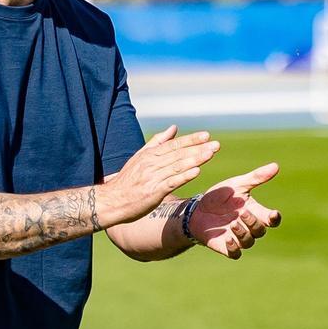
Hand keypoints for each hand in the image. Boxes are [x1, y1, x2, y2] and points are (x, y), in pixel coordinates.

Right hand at [101, 125, 219, 225]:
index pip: (174, 144)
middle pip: (178, 154)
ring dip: (195, 159)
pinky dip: (184, 176)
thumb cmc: (127, 181)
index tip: (206, 136)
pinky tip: (196, 171)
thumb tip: (174, 128)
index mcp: (150, 155)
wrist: (111, 201)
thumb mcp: (140, 157)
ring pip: (177, 166)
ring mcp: (152, 177)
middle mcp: (151, 164)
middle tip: (216, 145)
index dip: (191, 140)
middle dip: (198, 148)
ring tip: (210, 154)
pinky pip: (171, 182)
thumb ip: (157, 142)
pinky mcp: (153, 192)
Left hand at [188, 163, 281, 259]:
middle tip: (243, 213)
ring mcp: (238, 238)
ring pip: (249, 242)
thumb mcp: (237, 184)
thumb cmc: (220, 197)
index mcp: (255, 212)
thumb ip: (256, 177)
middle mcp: (249, 227)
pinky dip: (234, 248)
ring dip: (244, 233)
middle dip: (253, 223)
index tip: (273, 214)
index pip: (271, 219)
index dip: (274, 218)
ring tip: (234, 223)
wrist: (196, 209)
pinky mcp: (226, 247)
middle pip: (260, 231)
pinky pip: (235, 254)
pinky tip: (228, 239)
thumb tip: (276, 165)